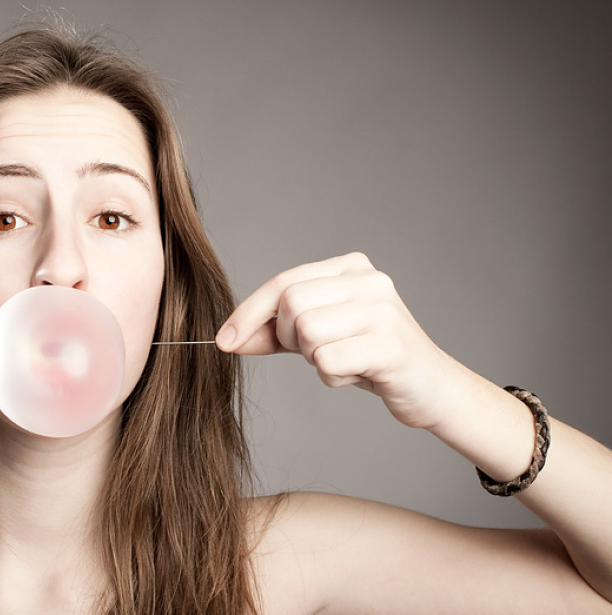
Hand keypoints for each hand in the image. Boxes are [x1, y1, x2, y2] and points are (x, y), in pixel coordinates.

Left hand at [215, 252, 459, 427]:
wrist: (430, 389)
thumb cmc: (369, 358)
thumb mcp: (317, 338)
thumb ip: (273, 333)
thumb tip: (228, 338)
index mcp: (351, 267)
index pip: (283, 282)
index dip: (249, 313)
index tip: (225, 340)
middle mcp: (370, 280)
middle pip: (291, 305)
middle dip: (288, 338)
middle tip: (315, 352)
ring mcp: (383, 311)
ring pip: (307, 333)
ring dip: (314, 360)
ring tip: (343, 362)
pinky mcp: (390, 346)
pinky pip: (328, 361)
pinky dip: (332, 376)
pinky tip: (358, 374)